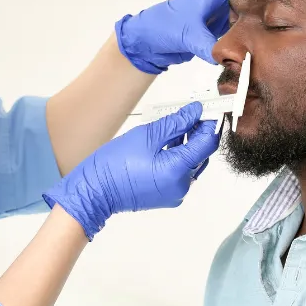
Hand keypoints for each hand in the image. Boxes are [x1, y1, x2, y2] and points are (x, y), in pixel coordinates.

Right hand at [42, 102, 218, 239]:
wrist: (95, 191)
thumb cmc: (115, 163)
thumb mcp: (147, 135)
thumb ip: (176, 123)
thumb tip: (195, 112)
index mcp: (178, 170)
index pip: (207, 143)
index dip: (210, 123)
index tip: (206, 108)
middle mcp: (182, 185)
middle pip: (201, 154)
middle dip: (198, 132)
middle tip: (189, 113)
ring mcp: (175, 193)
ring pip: (191, 163)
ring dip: (187, 144)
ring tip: (174, 125)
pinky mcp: (167, 196)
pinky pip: (180, 173)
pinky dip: (178, 157)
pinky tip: (167, 143)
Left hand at [115, 0, 252, 72]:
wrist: (149, 40)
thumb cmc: (162, 27)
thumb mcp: (187, 36)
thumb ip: (207, 45)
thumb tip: (227, 55)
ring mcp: (221, 11)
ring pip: (248, 3)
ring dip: (263, 2)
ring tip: (287, 1)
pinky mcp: (219, 26)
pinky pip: (242, 21)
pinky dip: (253, 23)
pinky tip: (265, 27)